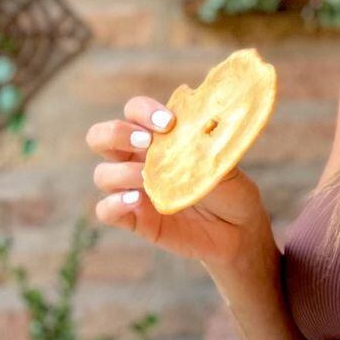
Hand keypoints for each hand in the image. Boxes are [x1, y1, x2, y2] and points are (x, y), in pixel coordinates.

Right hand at [86, 96, 265, 267]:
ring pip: (102, 174)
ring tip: (148, 179)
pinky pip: (105, 210)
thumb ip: (205, 143)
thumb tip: (198, 123)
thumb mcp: (223, 161)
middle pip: (101, 136)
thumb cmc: (230, 189)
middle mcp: (137, 159)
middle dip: (117, 133)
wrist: (239, 229)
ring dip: (122, 172)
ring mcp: (132, 189)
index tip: (169, 122)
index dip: (143, 110)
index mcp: (157, 138)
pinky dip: (113, 204)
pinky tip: (136, 201)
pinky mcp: (134, 218)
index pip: (133, 111)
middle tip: (147, 142)